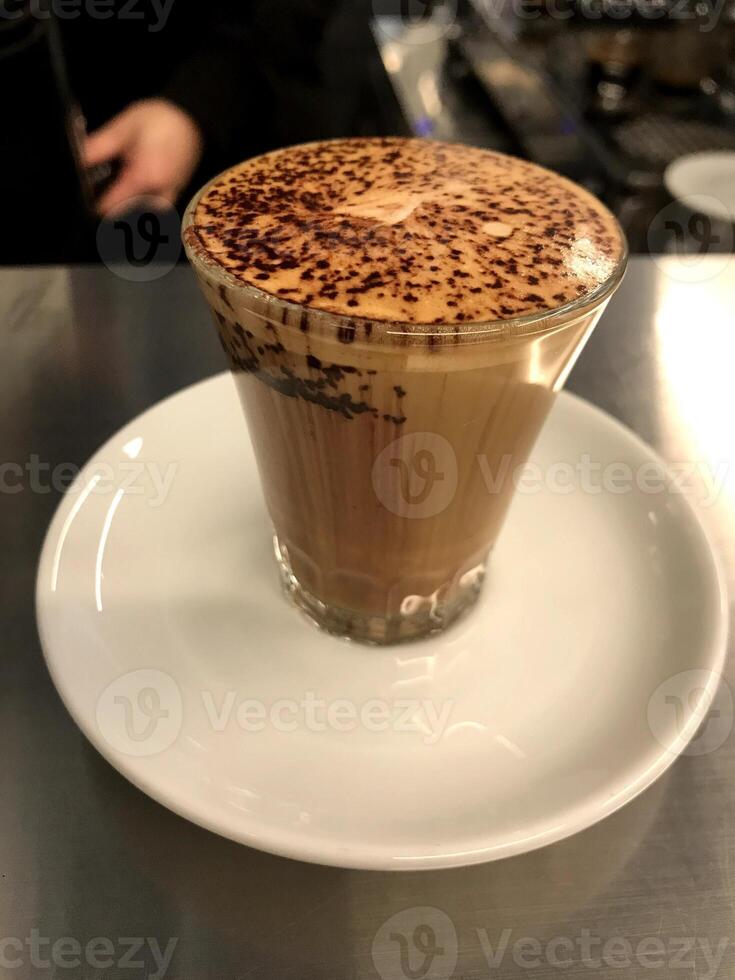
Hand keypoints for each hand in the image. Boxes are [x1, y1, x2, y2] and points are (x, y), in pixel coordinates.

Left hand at [84, 98, 203, 216]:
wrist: (191, 116)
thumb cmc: (156, 119)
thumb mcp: (121, 129)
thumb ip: (97, 148)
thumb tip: (74, 162)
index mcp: (142, 178)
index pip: (111, 206)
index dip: (93, 205)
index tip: (84, 198)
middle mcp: (159, 194)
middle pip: (128, 216)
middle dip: (112, 211)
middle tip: (97, 199)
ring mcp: (170, 196)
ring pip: (144, 216)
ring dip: (129, 212)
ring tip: (115, 197)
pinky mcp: (176, 193)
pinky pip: (156, 209)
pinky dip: (143, 206)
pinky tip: (134, 192)